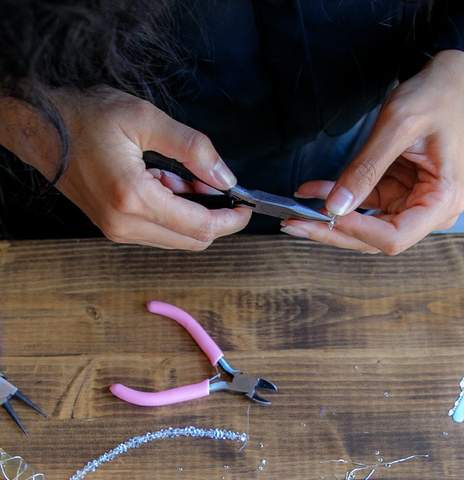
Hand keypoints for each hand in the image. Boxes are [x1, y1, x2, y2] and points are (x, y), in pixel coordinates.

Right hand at [3, 86, 250, 249]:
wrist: (39, 127)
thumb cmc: (85, 117)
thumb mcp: (145, 119)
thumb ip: (193, 149)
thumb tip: (226, 178)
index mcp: (134, 199)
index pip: (200, 227)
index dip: (231, 220)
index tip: (247, 207)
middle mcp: (125, 225)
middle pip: (192, 240)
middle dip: (215, 217)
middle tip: (215, 184)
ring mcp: (117, 230)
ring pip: (176, 238)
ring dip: (193, 214)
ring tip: (183, 178)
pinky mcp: (114, 227)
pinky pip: (158, 231)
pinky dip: (174, 214)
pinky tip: (165, 184)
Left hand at [282, 50, 463, 254]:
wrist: (443, 85)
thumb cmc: (433, 99)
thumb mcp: (397, 128)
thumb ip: (366, 169)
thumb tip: (336, 206)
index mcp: (442, 200)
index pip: (395, 236)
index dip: (356, 230)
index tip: (325, 215)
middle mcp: (428, 210)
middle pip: (374, 239)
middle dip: (332, 231)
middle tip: (295, 224)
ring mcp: (409, 204)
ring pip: (362, 227)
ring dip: (327, 220)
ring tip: (294, 213)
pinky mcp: (393, 195)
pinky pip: (359, 206)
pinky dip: (334, 199)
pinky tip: (311, 191)